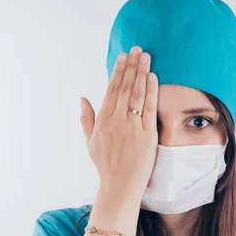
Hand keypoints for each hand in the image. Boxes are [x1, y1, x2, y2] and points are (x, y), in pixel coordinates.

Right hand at [80, 46, 158, 199]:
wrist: (120, 186)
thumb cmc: (106, 165)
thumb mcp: (90, 142)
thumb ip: (86, 119)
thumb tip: (82, 98)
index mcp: (103, 122)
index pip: (111, 90)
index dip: (117, 72)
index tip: (122, 57)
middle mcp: (116, 122)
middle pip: (125, 88)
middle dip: (131, 66)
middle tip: (137, 49)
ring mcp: (132, 128)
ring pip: (136, 95)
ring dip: (141, 73)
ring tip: (146, 57)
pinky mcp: (147, 135)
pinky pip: (149, 109)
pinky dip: (151, 92)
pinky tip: (153, 78)